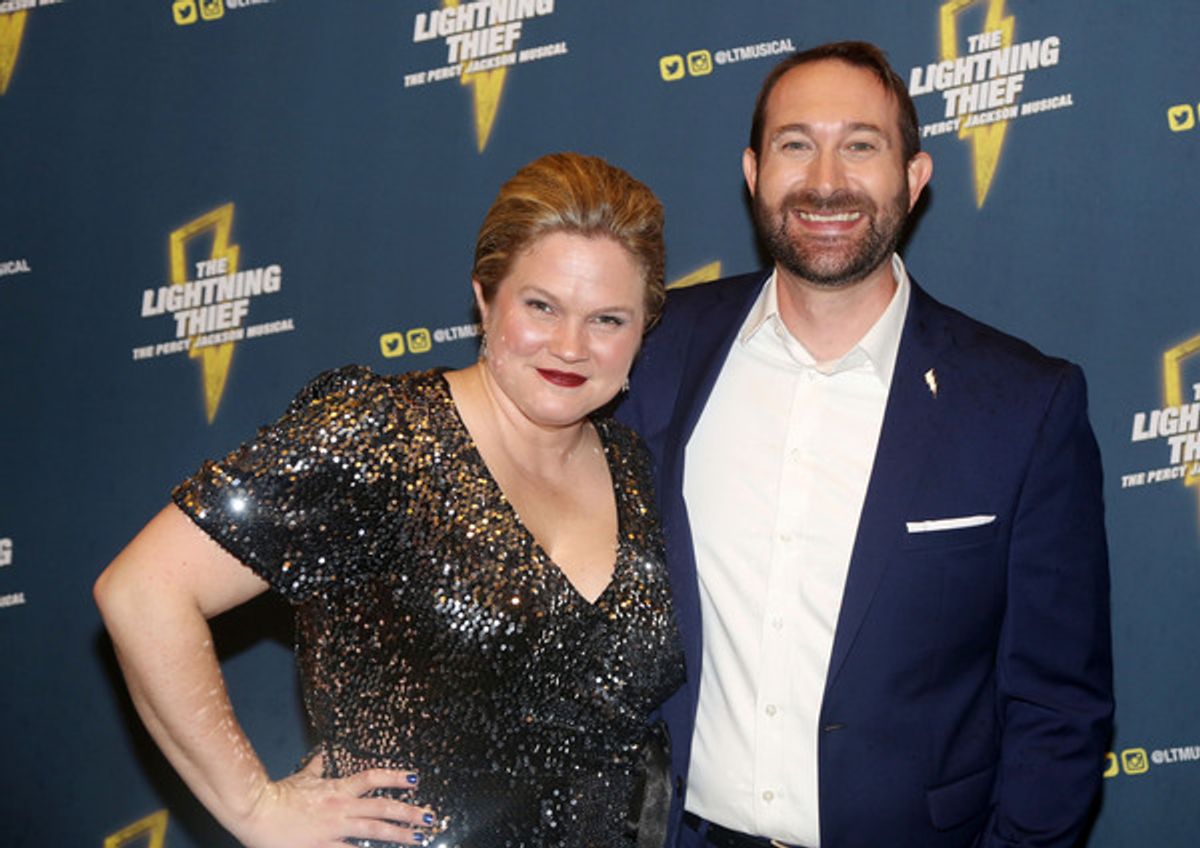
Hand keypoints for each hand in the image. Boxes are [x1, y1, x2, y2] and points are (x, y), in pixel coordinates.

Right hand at [233, 754, 433, 847]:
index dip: (395, 777)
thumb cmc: (277, 795)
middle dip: (408, 812)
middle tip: (430, 816)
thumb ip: (317, 767)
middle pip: (382, 808)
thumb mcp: (302, 777)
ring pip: (374, 831)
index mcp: (337, 789)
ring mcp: (334, 829)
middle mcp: (341, 808)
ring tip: (419, 838)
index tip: (415, 779)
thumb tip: (323, 753)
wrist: (255, 811)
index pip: (373, 778)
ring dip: (399, 835)